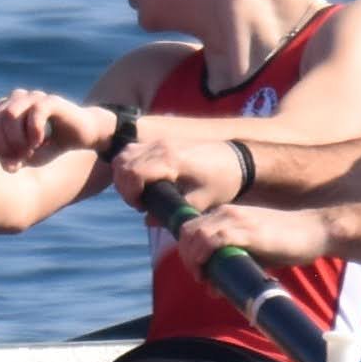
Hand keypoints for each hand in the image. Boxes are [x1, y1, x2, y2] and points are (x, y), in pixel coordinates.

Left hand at [0, 88, 112, 167]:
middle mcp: (14, 100)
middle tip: (17, 158)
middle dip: (1, 146)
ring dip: (16, 139)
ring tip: (28, 151)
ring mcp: (32, 98)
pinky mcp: (51, 100)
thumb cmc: (52, 145)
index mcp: (3, 111)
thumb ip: (14, 161)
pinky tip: (40, 143)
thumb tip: (7, 166)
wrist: (84, 133)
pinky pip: (34, 113)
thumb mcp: (29, 158)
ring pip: (9, 115)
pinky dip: (33, 132)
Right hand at [112, 120, 247, 212]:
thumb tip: (148, 221)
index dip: (129, 193)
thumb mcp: (201, 201)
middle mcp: (162, 146)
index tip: (141, 206)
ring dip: (125, 175)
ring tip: (141, 192)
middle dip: (124, 186)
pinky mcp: (162, 140)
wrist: (238, 160)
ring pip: (124, 154)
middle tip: (140, 202)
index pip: (131, 172)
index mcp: (171, 160)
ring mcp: (161, 140)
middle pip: (122, 163)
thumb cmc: (222, 182)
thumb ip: (173, 212)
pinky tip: (144, 181)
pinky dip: (130, 165)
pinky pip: (133, 149)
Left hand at [186, 204, 327, 271]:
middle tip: (199, 277)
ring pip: (196, 234)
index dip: (186, 250)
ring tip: (204, 278)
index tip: (196, 270)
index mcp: (226, 214)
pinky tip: (209, 271)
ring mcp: (236, 219)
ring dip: (192, 259)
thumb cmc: (285, 243)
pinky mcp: (247, 230)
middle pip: (187, 231)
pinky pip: (214, 239)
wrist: (314, 231)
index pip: (190, 227)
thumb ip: (232, 267)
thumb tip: (211, 288)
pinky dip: (204, 256)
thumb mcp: (253, 254)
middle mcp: (227, 213)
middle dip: (186, 256)